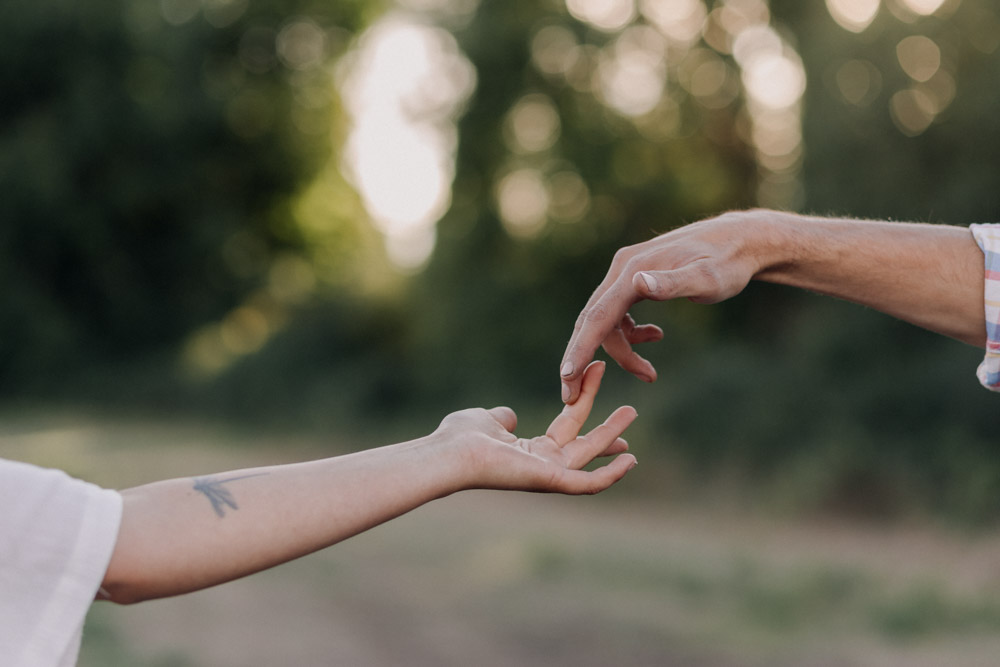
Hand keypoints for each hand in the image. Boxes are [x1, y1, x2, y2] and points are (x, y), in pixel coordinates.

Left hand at [440, 361, 636, 494]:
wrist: (451, 452)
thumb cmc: (461, 437)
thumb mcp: (488, 419)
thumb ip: (502, 418)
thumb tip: (509, 416)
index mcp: (530, 451)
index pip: (566, 428)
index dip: (584, 402)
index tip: (597, 374)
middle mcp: (542, 464)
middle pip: (583, 443)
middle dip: (608, 429)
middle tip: (632, 410)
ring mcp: (548, 474)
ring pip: (589, 457)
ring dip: (612, 436)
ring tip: (632, 411)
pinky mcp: (550, 482)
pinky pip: (588, 484)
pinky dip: (610, 475)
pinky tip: (630, 460)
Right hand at [559, 211, 780, 402]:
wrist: (739, 240)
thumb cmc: (728, 262)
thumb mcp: (708, 278)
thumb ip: (673, 283)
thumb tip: (639, 285)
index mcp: (633, 271)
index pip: (598, 316)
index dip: (581, 349)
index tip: (567, 378)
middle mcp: (623, 269)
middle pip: (593, 320)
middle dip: (585, 358)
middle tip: (576, 397)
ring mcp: (627, 272)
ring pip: (606, 319)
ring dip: (620, 350)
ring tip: (649, 373)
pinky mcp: (636, 277)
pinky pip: (619, 311)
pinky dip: (629, 333)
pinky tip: (654, 337)